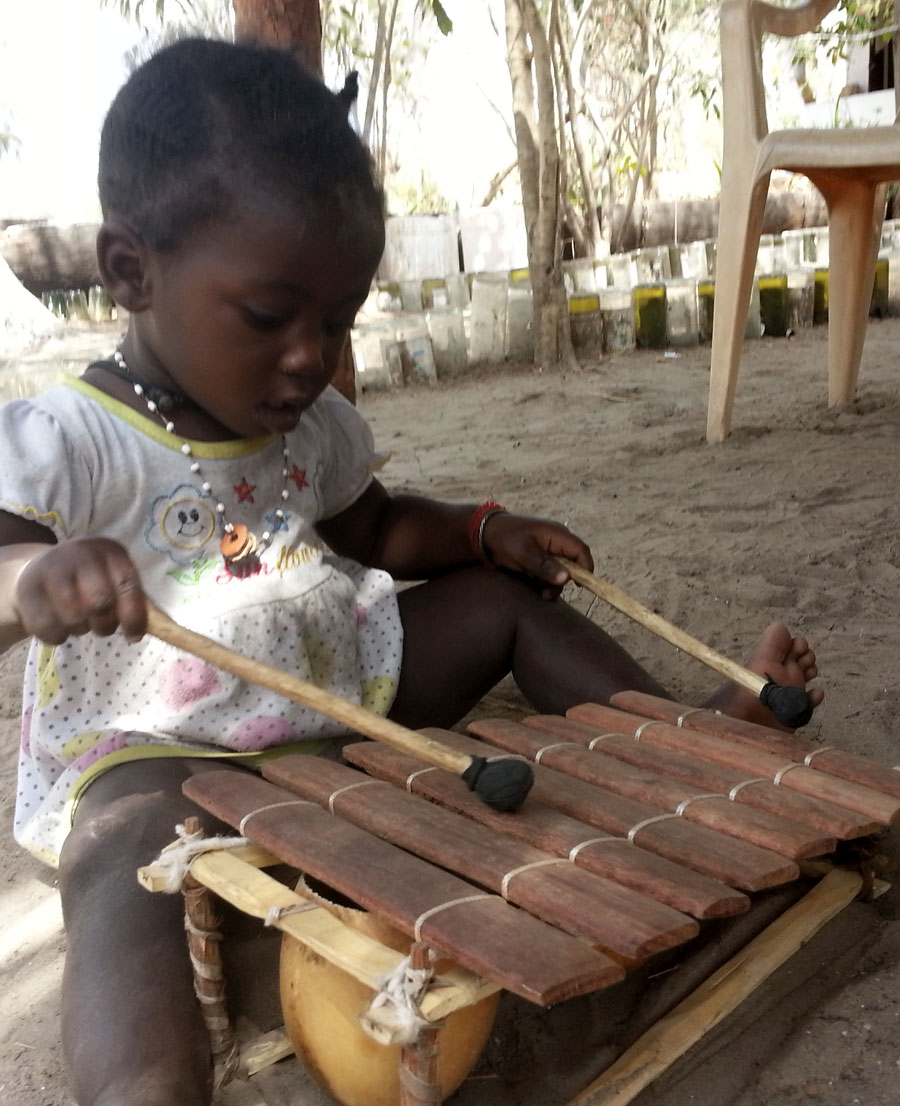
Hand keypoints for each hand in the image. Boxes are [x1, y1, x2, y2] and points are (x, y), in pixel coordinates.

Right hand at [14, 538, 146, 644]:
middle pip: (99, 604)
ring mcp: (52, 568)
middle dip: (104, 625)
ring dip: (80, 629)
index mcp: (111, 551)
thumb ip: (141, 604)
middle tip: (100, 626)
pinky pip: (48, 627)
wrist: (41, 571)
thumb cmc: (90, 581)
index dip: (134, 616)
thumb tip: (169, 628)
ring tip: (78, 619)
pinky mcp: (27, 588)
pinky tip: (57, 622)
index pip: (128, 586)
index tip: (134, 637)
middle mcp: (82, 553)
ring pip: (73, 617)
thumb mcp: (117, 583)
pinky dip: (57, 636)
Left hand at [480, 513, 593, 597]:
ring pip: (562, 571)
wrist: (485, 535)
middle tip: (549, 592)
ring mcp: (549, 549)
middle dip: (564, 580)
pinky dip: (546, 581)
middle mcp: (557, 541)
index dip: (586, 568)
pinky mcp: (541, 558)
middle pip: (574, 563)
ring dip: (554, 583)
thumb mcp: (523, 554)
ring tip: (542, 592)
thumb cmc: (505, 539)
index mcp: (557, 534)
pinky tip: (535, 585)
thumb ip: (545, 566)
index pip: (581, 551)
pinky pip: (551, 571)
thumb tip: (566, 578)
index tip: (579, 585)